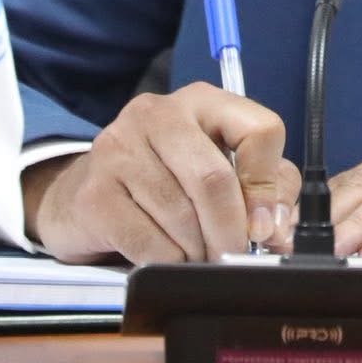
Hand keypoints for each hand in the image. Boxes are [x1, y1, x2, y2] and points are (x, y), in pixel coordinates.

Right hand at [20, 82, 298, 263]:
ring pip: (180, 215)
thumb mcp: (226, 169)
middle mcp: (158, 114)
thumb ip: (267, 191)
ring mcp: (119, 149)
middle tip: (233, 259)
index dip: (268, 187)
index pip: (259, 130)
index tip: (264, 225)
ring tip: (199, 258)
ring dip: (199, 251)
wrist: (84, 195)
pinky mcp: (94, 192)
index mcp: (203, 101)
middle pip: (214, 178)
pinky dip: (167, 262)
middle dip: (231, 231)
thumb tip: (277, 231)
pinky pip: (147, 242)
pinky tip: (168, 259)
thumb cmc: (169, 181)